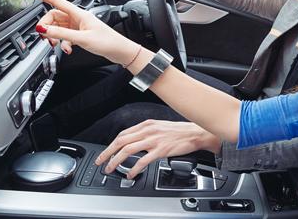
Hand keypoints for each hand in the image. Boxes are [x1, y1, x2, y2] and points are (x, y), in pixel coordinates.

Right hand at [27, 0, 137, 63]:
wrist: (119, 50)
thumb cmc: (106, 41)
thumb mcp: (81, 38)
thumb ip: (61, 34)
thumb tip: (43, 29)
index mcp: (79, 13)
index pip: (56, 1)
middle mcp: (77, 18)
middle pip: (53, 16)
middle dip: (46, 26)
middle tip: (46, 37)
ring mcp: (78, 26)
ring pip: (58, 27)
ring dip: (54, 36)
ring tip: (57, 44)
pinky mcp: (80, 34)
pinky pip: (65, 35)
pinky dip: (63, 42)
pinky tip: (67, 49)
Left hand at [95, 120, 220, 178]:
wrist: (196, 133)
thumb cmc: (180, 132)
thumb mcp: (160, 127)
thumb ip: (147, 132)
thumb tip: (134, 141)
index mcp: (147, 124)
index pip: (123, 134)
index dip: (111, 144)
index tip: (105, 152)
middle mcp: (148, 130)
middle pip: (121, 141)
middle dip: (107, 152)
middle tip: (101, 162)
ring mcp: (154, 140)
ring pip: (128, 150)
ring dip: (116, 160)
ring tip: (111, 168)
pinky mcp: (161, 150)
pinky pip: (143, 160)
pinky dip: (134, 168)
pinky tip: (130, 174)